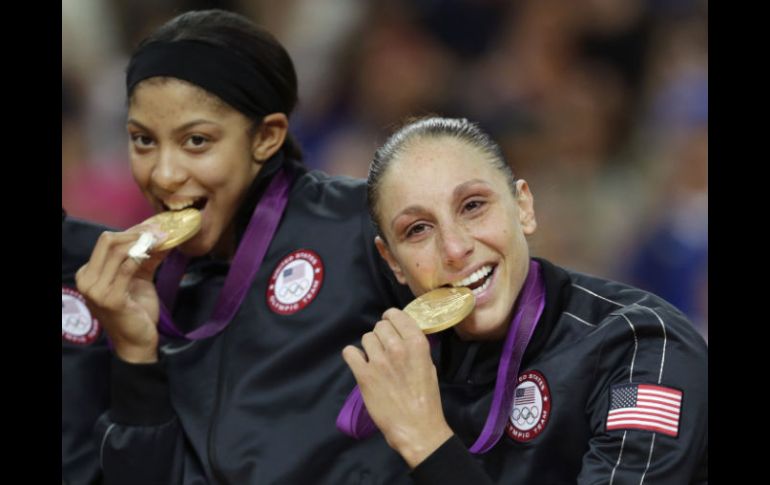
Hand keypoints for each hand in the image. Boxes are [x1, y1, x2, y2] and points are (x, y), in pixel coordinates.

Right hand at [75, 229, 167, 362]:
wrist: (137, 342)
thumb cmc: (136, 310)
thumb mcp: (138, 279)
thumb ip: (144, 258)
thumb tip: (160, 235)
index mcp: (88, 273)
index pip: (106, 242)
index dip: (132, 231)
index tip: (154, 228)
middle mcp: (87, 280)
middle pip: (108, 241)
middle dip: (136, 233)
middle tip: (160, 232)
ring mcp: (96, 290)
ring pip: (118, 251)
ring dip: (143, 243)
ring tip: (163, 240)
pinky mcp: (111, 299)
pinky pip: (127, 269)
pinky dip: (142, 257)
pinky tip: (157, 253)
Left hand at [342, 308, 453, 467]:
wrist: (416, 427)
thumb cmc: (426, 399)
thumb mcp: (429, 366)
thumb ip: (415, 348)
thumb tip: (402, 336)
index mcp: (416, 343)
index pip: (396, 315)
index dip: (390, 318)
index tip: (389, 326)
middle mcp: (397, 347)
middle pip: (380, 326)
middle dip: (381, 335)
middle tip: (384, 349)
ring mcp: (378, 361)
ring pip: (366, 338)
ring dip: (369, 347)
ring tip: (375, 360)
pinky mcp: (363, 375)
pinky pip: (350, 352)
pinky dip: (353, 356)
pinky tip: (360, 363)